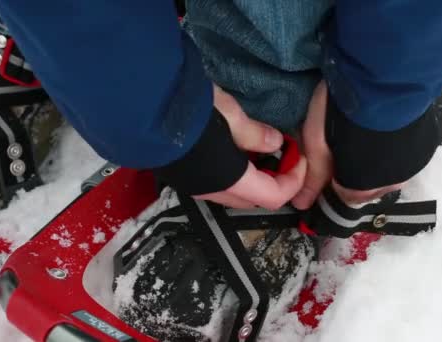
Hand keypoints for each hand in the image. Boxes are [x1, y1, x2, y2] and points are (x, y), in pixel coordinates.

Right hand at [193, 85, 306, 209]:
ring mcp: (195, 187)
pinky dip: (233, 175)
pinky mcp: (183, 178)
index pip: (273, 196)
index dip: (293, 181)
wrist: (141, 111)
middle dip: (274, 182)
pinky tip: (234, 151)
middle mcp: (212, 190)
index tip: (300, 158)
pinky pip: (216, 186)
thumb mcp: (231, 115)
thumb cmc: (191, 112)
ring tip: (259, 151)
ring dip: (253, 179)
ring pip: (235, 194)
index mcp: (229, 179)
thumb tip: (274, 143)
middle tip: (282, 155)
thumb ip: (255, 134)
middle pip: (254, 200)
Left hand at [291, 80, 401, 208]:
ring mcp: (412, 165)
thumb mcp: (317, 142)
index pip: (345, 197)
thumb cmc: (340, 111)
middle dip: (353, 172)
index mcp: (363, 187)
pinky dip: (390, 150)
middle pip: (367, 188)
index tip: (326, 160)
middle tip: (342, 143)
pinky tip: (380, 132)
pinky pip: (402, 158)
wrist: (383, 75)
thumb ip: (312, 177)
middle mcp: (392, 183)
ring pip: (386, 174)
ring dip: (373, 162)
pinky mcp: (425, 146)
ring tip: (360, 136)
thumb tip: (301, 205)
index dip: (332, 180)